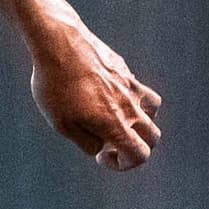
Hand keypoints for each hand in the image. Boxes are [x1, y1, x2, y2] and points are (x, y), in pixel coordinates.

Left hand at [28, 17, 162, 170]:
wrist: (58, 44)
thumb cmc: (55, 85)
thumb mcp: (62, 124)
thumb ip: (86, 142)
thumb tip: (102, 146)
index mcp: (115, 123)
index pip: (140, 154)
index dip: (125, 164)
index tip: (103, 156)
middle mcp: (130, 106)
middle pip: (153, 136)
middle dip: (136, 145)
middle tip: (109, 141)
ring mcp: (130, 85)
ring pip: (153, 110)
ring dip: (141, 120)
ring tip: (116, 117)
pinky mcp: (124, 69)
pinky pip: (137, 89)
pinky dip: (129, 98)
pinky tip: (105, 94)